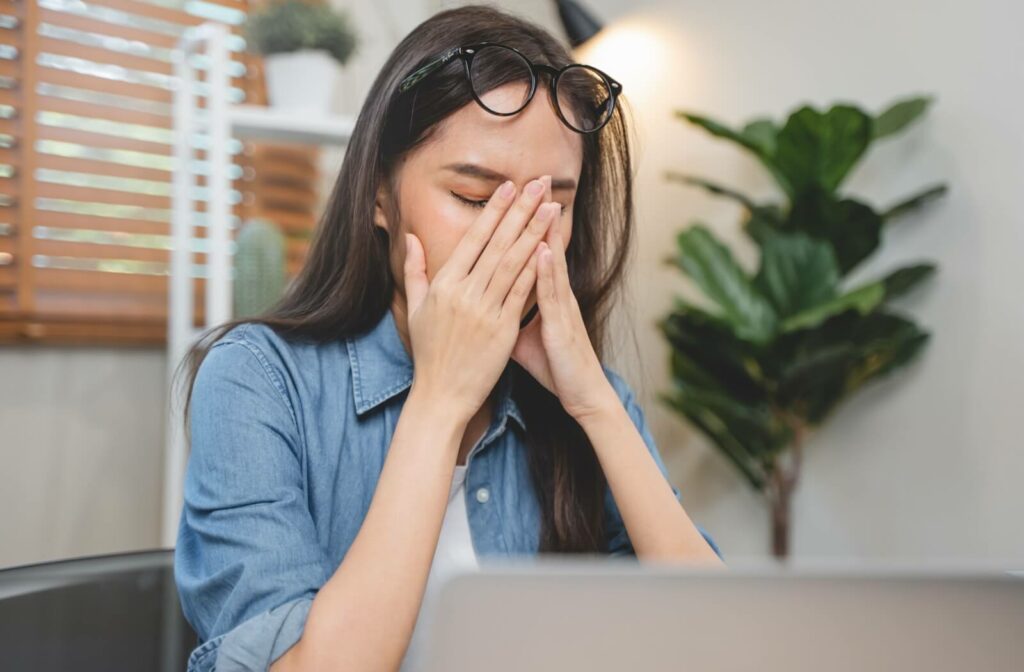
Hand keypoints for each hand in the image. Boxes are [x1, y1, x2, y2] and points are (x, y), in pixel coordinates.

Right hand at [404, 178, 559, 423]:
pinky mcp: (502, 329)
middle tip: (539, 183)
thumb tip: (411, 237)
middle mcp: (464, 292)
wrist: (441, 394)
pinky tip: (551, 249)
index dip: (494, 211)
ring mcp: (484, 310)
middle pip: (497, 243)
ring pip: (514, 263)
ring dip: (535, 232)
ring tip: (551, 207)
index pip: (473, 239)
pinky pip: (522, 293)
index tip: (509, 187)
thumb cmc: (429, 353)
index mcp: (444, 284)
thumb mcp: (414, 308)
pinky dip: (537, 269)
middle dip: (520, 210)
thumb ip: (415, 270)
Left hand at [511, 183, 613, 419]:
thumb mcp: (523, 334)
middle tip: (534, 181)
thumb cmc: (553, 364)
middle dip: (536, 215)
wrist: (580, 393)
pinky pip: (555, 296)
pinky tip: (542, 252)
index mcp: (543, 294)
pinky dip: (549, 272)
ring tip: (541, 203)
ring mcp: (561, 307)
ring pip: (552, 264)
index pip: (530, 251)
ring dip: (546, 233)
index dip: (521, 225)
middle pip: (543, 247)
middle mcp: (554, 294)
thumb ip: (506, 311)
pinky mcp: (563, 325)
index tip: (513, 196)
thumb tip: (484, 301)